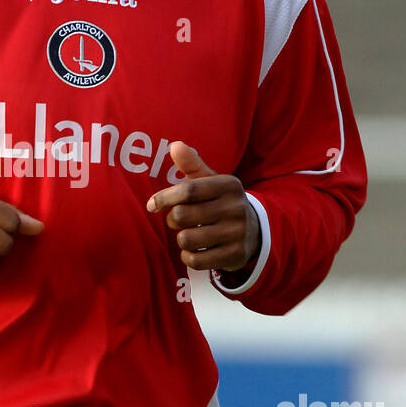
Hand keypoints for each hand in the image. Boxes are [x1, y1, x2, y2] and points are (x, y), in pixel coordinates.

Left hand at [146, 141, 260, 273]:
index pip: (189, 190)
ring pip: (187, 239)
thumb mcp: (210, 181)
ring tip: (189, 234)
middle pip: (183, 215)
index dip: (165, 198)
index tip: (152, 205)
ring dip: (181, 239)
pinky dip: (188, 257)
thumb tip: (174, 145)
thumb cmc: (220, 202)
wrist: (253, 230)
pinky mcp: (235, 255)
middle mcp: (236, 208)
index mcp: (228, 185)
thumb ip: (192, 164)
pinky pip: (196, 261)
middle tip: (178, 219)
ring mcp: (237, 233)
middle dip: (173, 219)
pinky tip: (194, 250)